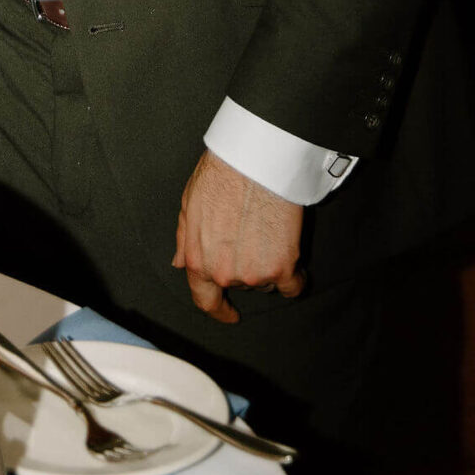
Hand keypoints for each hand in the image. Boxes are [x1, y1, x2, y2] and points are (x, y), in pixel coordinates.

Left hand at [173, 149, 305, 323]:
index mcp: (198, 260)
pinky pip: (292, 286)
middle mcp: (224, 273)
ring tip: (266, 229)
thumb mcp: (188, 204)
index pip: (205, 299)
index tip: (229, 314)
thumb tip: (180, 263)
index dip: (218, 310)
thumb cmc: (221, 174)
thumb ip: (185, 239)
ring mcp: (254, 273)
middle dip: (244, 264)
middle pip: (240, 283)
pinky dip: (294, 277)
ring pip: (265, 280)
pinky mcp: (282, 266)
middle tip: (250, 233)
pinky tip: (292, 260)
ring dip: (267, 264)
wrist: (254, 160)